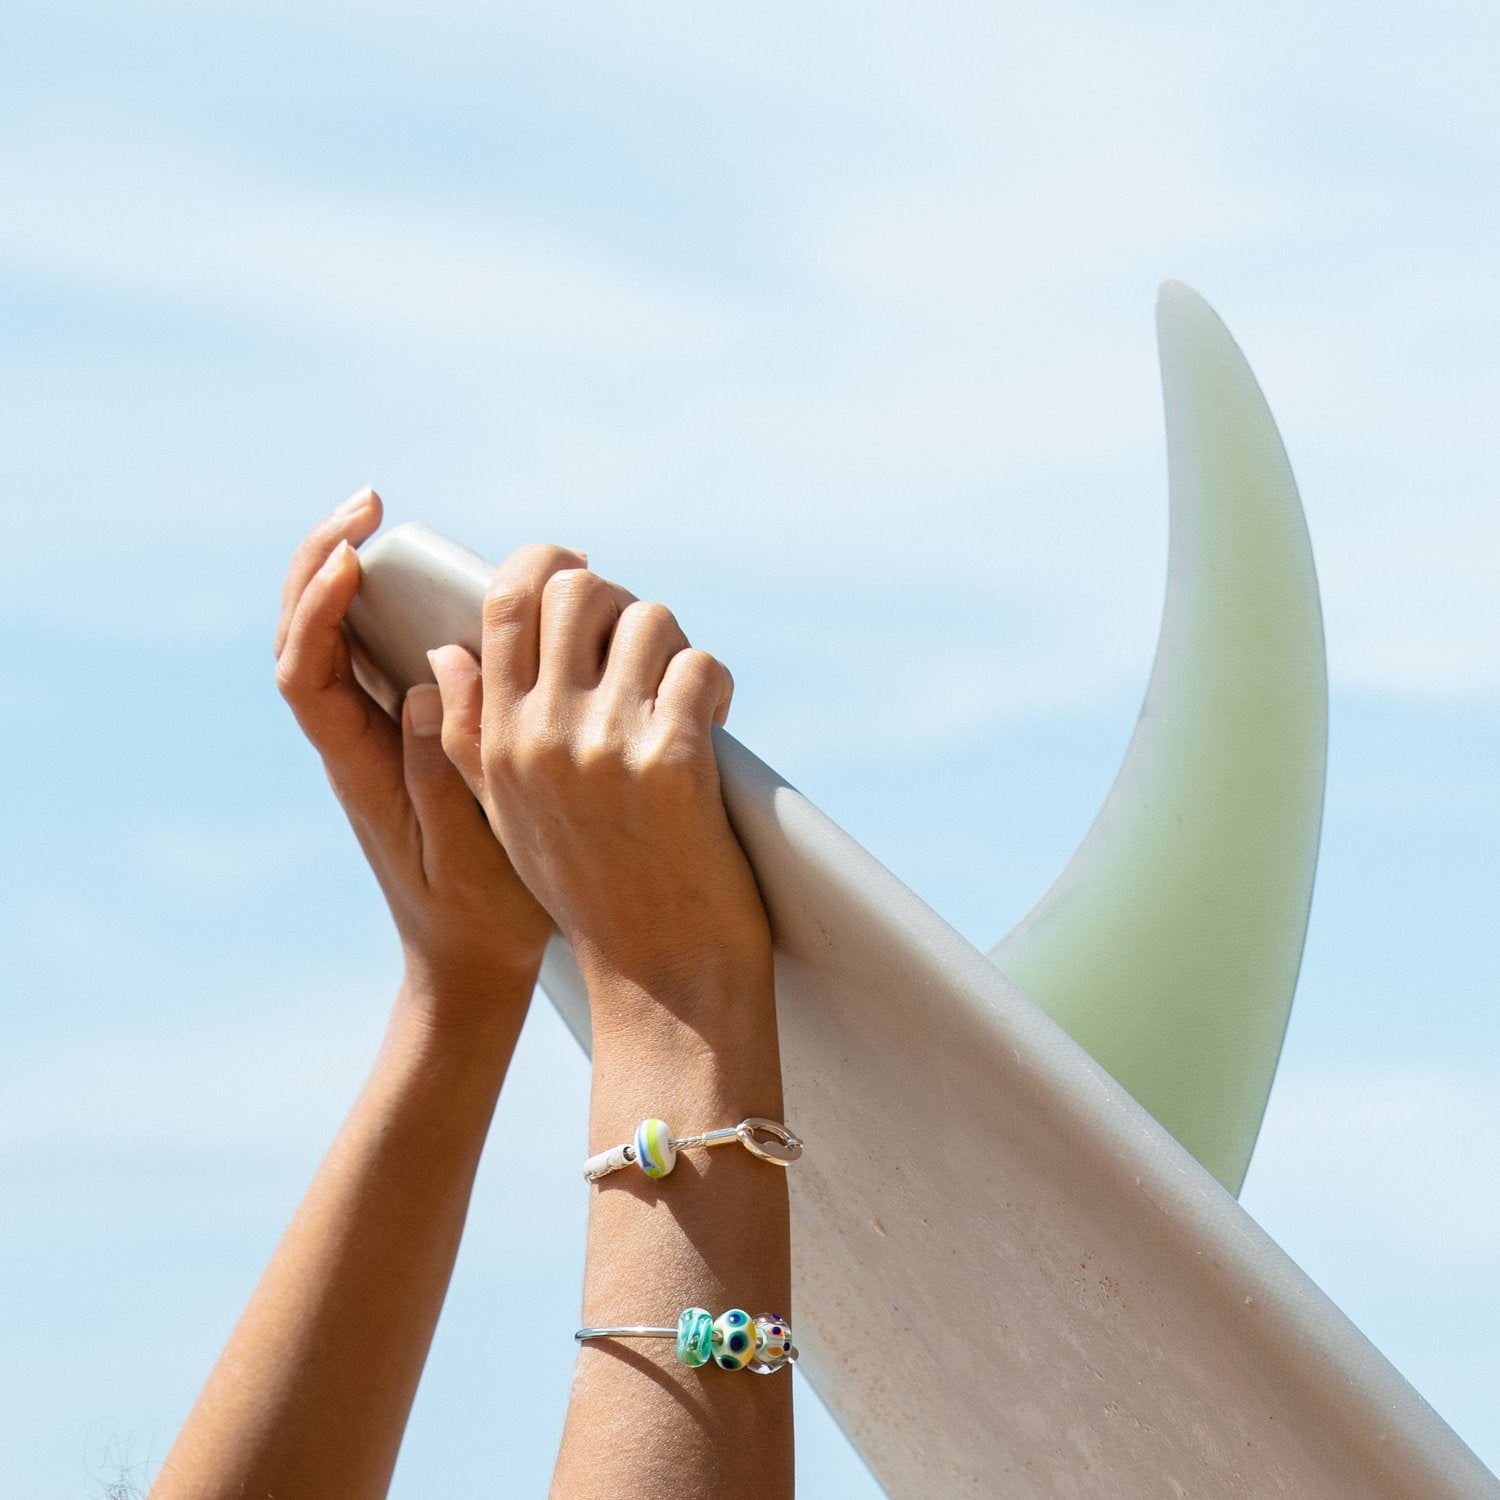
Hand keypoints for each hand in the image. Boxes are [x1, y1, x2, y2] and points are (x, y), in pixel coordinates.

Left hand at [274, 492, 552, 1024]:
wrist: (470, 963)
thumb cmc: (475, 918)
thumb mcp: (466, 855)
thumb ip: (440, 771)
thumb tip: (424, 680)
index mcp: (356, 770)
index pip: (305, 673)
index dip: (315, 608)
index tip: (353, 558)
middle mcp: (354, 743)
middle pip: (303, 637)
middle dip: (321, 560)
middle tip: (369, 503)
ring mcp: (377, 737)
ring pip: (336, 639)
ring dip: (348, 572)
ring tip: (383, 519)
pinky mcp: (407, 737)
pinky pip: (381, 658)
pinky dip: (392, 607)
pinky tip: (432, 581)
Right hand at [427, 551, 771, 1037]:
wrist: (663, 981)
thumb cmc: (592, 893)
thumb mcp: (509, 817)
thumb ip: (471, 735)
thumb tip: (447, 650)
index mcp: (496, 740)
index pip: (507, 601)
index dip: (547, 564)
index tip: (583, 572)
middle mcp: (541, 736)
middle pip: (580, 590)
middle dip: (623, 602)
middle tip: (647, 646)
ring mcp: (606, 749)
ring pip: (651, 621)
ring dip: (678, 648)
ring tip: (684, 695)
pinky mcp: (673, 764)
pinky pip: (699, 667)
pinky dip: (716, 686)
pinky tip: (715, 724)